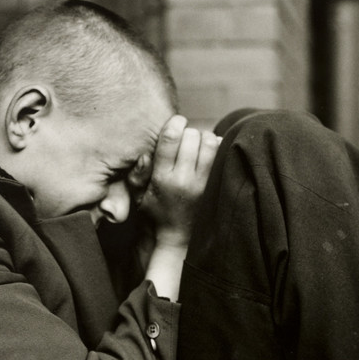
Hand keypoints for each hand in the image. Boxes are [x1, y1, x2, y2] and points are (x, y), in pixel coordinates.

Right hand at [142, 115, 219, 249]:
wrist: (179, 237)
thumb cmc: (157, 212)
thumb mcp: (140, 196)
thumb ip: (138, 174)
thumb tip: (145, 155)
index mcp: (162, 178)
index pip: (170, 139)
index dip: (175, 123)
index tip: (177, 122)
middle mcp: (183, 179)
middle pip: (191, 136)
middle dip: (189, 131)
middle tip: (186, 139)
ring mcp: (202, 183)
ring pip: (209, 142)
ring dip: (204, 137)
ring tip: (198, 145)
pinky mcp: (215, 186)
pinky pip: (221, 154)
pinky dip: (217, 146)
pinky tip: (209, 152)